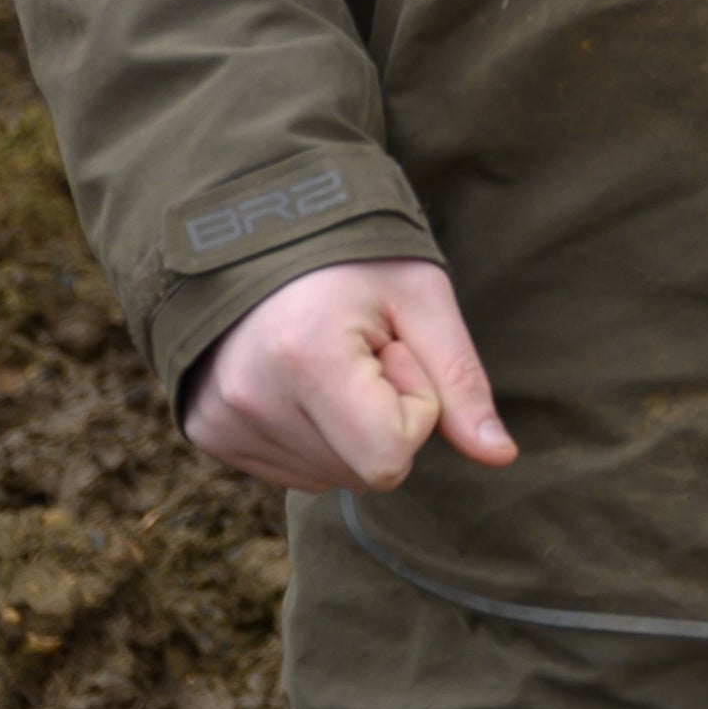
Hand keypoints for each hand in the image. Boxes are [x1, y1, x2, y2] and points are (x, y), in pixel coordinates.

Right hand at [183, 259, 516, 493]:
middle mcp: (249, 399)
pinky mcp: (206, 431)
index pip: (389, 458)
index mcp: (306, 359)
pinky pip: (290, 472)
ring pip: (327, 477)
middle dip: (383, 419)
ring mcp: (219, 420)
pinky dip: (313, 437)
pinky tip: (302, 381)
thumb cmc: (353, 257)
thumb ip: (462, 381)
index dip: (415, 408)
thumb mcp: (423, 299)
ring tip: (330, 359)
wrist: (263, 231)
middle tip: (364, 351)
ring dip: (347, 430)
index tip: (396, 350)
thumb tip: (501, 457)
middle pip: (360, 474)